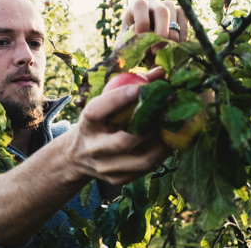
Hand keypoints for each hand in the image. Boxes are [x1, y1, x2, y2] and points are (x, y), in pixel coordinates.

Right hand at [64, 68, 170, 185]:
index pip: (96, 111)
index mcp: (87, 124)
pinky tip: (168, 144)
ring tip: (174, 131)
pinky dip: (160, 157)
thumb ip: (127, 85)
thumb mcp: (102, 104)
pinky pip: (144, 170)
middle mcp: (93, 147)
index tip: (141, 88)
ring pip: (140, 161)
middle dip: (150, 127)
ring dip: (162, 146)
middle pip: (123, 141)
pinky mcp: (116, 179)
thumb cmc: (97, 122)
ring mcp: (104, 166)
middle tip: (167, 113)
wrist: (77, 156)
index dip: (118, 99)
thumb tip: (160, 72)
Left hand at [113, 0, 189, 54]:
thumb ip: (122, 47)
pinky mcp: (179, 13)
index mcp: (137, 6)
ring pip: (175, 14)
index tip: (141, 40)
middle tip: (156, 50)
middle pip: (162, 10)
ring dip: (172, 35)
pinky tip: (175, 47)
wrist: (145, 42)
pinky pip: (185, 19)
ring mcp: (168, 6)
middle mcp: (154, 3)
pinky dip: (182, 35)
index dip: (141, 22)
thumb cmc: (132, 40)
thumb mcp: (123, 43)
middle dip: (161, 32)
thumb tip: (126, 50)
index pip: (140, 6)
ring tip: (164, 50)